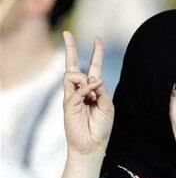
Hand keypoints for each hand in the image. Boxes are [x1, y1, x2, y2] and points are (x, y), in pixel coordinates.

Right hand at [62, 31, 113, 157]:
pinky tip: (91, 94)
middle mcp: (81, 90)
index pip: (94, 67)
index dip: (96, 54)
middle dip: (70, 48)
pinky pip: (75, 89)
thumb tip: (93, 78)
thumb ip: (102, 91)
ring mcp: (72, 95)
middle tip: (66, 33)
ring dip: (85, 79)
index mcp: (94, 89)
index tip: (97, 39)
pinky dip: (85, 89)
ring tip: (92, 90)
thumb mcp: (107, 106)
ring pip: (72, 74)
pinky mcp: (67, 103)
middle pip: (73, 65)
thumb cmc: (102, 127)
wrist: (93, 144)